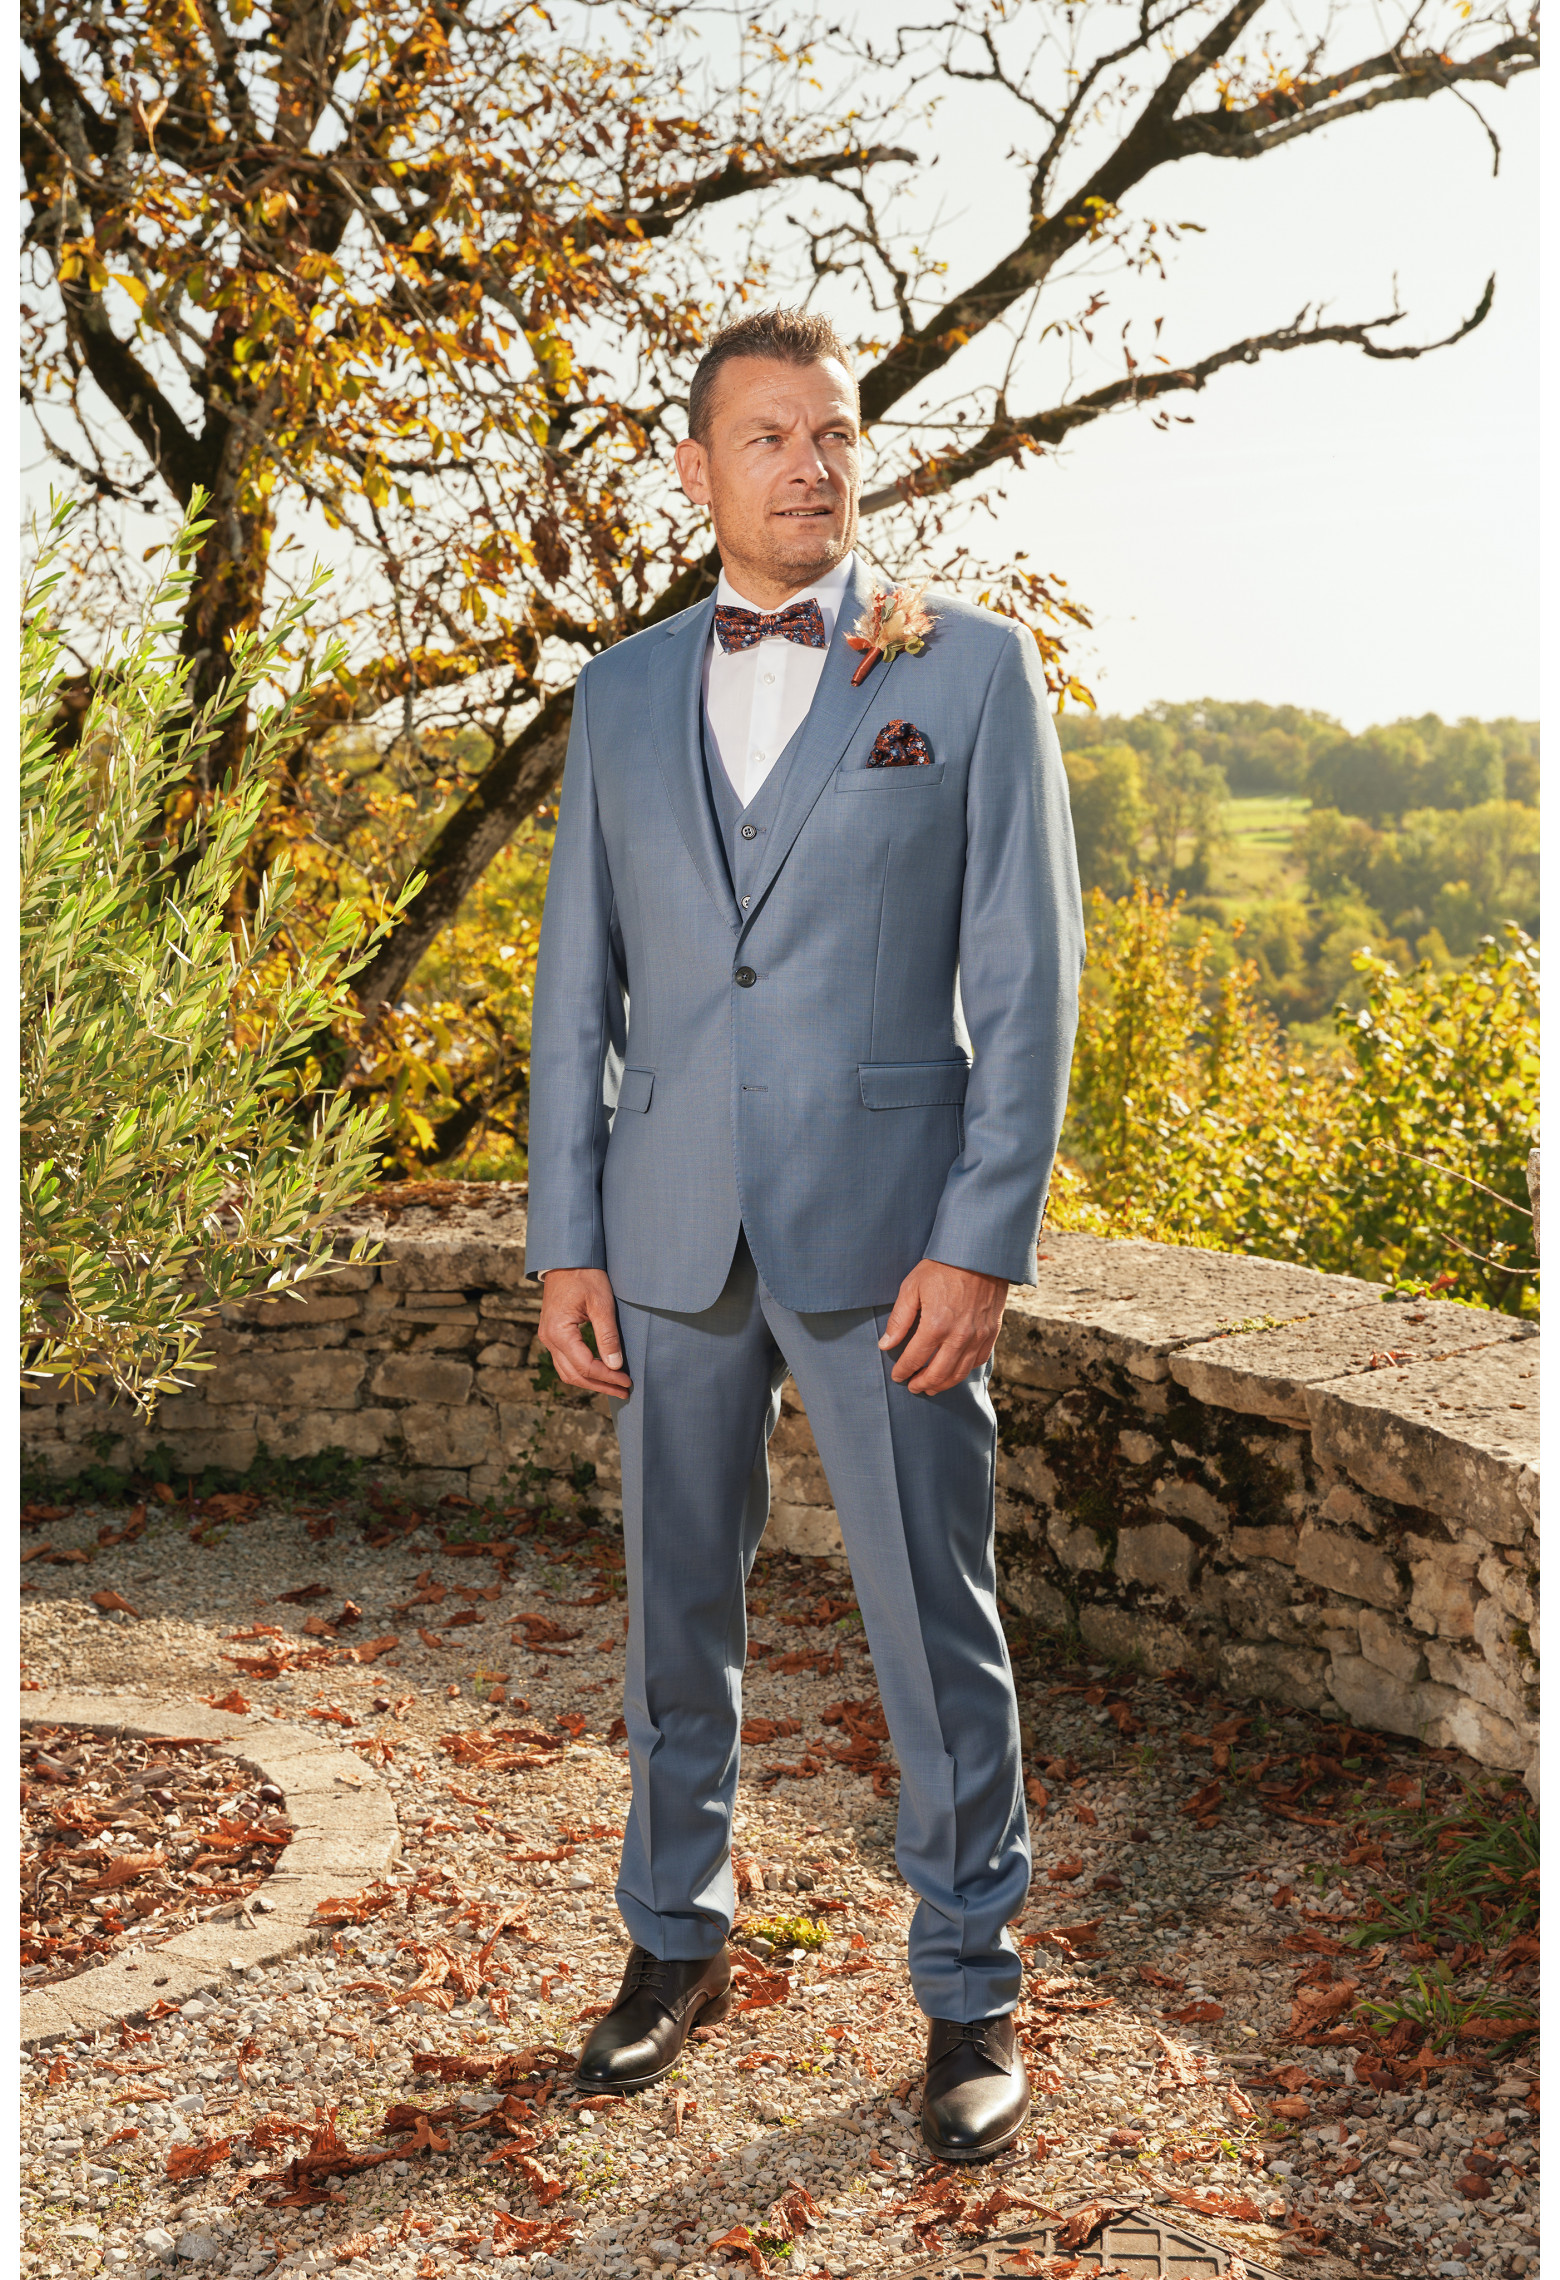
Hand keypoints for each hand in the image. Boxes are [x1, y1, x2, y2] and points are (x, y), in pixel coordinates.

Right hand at [537, 1268, 631, 1396]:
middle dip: (600, 1385)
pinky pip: (565, 1361)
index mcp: (559, 1332)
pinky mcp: (552, 1334)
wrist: (566, 1258)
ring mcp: (547, 1337)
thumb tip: (615, 1365)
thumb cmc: (584, 1275)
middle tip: (624, 1390)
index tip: (627, 1381)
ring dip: (591, 1381)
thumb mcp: (601, 1303)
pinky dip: (582, 1371)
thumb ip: (607, 1336)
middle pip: (574, 1375)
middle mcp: (548, 1338)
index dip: (607, 1377)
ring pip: (567, 1371)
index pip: (585, 1366)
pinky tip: (600, 1372)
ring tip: (614, 1386)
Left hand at [878, 1258, 1008, 1396]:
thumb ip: (899, 1320)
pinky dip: (964, 1371)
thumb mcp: (912, 1287)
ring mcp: (978, 1336)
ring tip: (931, 1387)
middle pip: (938, 1373)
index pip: (915, 1359)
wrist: (979, 1253)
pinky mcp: (991, 1332)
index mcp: (936, 1325)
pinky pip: (978, 1361)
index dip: (903, 1370)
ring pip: (960, 1372)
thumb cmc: (942, 1266)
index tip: (897, 1376)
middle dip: (923, 1384)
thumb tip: (885, 1344)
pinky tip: (955, 1371)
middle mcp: (959, 1336)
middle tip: (913, 1387)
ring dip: (943, 1384)